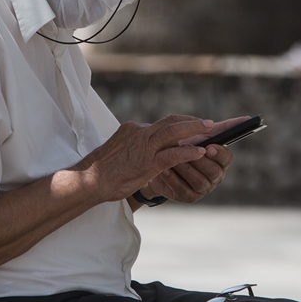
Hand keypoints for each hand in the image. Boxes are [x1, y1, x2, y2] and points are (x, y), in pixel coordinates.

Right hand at [78, 115, 212, 203]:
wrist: (89, 180)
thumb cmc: (103, 171)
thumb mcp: (122, 153)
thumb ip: (137, 149)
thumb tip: (152, 152)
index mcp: (133, 129)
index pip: (161, 124)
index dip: (180, 124)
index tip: (193, 125)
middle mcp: (139, 132)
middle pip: (170, 122)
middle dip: (192, 122)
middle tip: (209, 123)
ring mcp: (143, 146)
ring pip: (173, 132)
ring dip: (195, 130)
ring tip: (211, 130)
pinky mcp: (146, 162)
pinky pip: (171, 154)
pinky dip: (188, 152)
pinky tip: (200, 152)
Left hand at [141, 116, 246, 202]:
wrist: (163, 160)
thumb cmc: (188, 144)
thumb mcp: (203, 134)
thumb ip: (224, 127)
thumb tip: (247, 118)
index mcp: (221, 162)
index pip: (226, 159)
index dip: (219, 154)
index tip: (209, 146)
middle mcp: (214, 177)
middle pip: (213, 172)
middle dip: (200, 161)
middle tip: (187, 149)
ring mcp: (202, 189)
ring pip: (198, 181)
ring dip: (186, 169)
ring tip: (174, 159)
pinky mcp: (187, 197)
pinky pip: (182, 190)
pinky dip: (173, 180)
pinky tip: (165, 170)